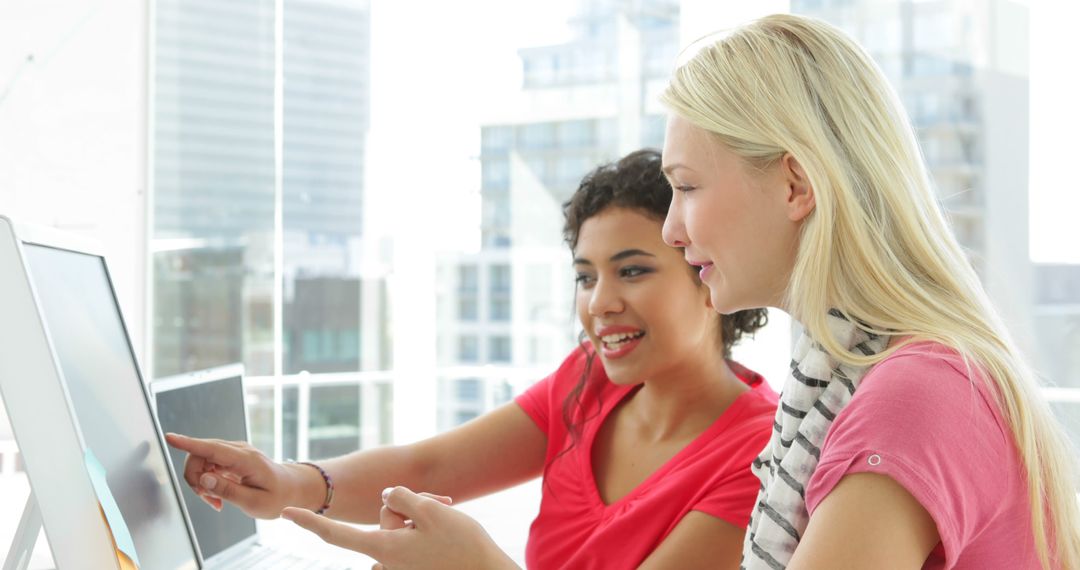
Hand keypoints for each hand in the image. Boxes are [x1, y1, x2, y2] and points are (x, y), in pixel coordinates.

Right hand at [164, 433, 319, 518]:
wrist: (291, 489)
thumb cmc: (278, 497)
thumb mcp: (255, 502)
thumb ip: (228, 491)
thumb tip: (203, 479)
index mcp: (246, 459)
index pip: (212, 449)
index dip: (188, 443)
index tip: (169, 437)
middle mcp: (238, 450)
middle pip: (200, 456)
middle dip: (194, 479)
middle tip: (209, 501)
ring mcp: (234, 452)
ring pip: (201, 461)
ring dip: (201, 483)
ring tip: (216, 502)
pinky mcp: (231, 457)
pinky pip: (208, 465)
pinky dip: (207, 482)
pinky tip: (217, 497)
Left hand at [282, 486, 519, 569]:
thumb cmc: (462, 546)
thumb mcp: (431, 510)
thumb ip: (400, 498)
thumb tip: (385, 496)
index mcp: (384, 548)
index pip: (337, 534)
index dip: (311, 522)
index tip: (286, 515)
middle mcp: (388, 562)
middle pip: (383, 518)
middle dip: (408, 506)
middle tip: (442, 504)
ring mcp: (402, 567)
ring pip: (400, 528)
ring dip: (421, 517)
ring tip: (448, 519)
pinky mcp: (415, 568)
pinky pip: (411, 541)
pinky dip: (425, 531)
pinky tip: (446, 533)